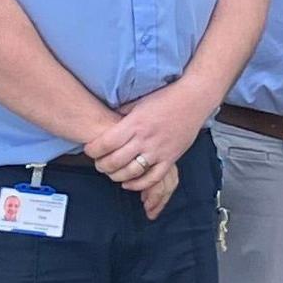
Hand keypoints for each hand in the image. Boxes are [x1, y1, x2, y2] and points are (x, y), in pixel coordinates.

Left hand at [87, 89, 212, 216]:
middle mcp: (145, 139)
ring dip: (117, 176)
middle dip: (102, 165)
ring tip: (111, 173)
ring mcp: (158, 150)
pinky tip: (129, 183)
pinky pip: (153, 178)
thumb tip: (107, 120)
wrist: (193, 99)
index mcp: (135, 123)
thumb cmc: (166, 97)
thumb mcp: (138, 102)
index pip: (106, 143)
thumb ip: (123, 114)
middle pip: (115, 161)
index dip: (93, 150)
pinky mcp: (170, 158)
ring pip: (132, 172)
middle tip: (98, 163)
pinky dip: (139, 184)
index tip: (89, 150)